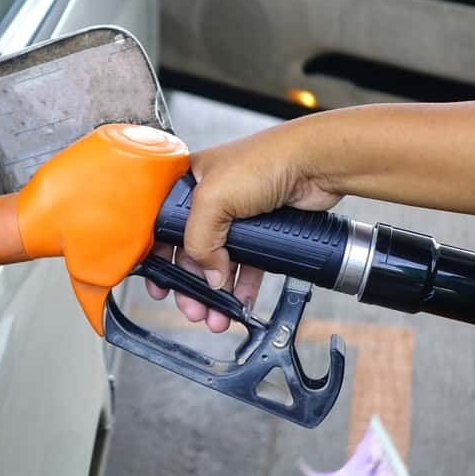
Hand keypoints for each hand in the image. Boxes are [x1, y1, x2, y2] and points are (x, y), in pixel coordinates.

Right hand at [146, 119, 343, 331]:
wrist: (316, 163)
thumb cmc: (266, 160)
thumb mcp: (213, 199)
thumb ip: (198, 241)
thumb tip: (208, 276)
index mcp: (187, 183)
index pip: (163, 227)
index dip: (159, 259)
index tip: (159, 286)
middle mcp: (209, 199)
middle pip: (191, 251)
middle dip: (190, 285)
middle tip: (194, 308)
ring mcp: (236, 215)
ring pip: (219, 262)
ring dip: (216, 292)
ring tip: (216, 315)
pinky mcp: (262, 228)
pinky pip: (248, 264)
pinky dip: (242, 286)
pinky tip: (239, 302)